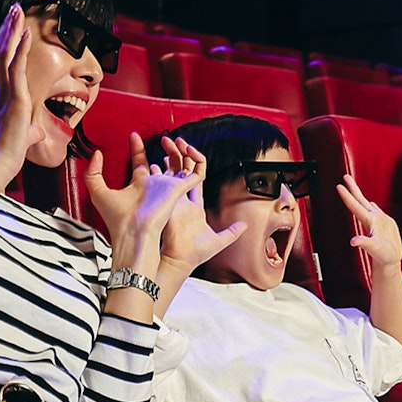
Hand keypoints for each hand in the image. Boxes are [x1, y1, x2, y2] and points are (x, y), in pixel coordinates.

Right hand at [0, 4, 45, 184]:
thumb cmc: (6, 153)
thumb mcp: (21, 136)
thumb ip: (29, 130)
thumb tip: (36, 132)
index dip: (0, 42)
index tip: (6, 27)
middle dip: (5, 27)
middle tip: (14, 8)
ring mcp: (2, 91)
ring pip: (4, 52)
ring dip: (11, 29)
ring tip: (18, 9)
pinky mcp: (14, 97)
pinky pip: (16, 66)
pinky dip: (21, 47)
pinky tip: (26, 32)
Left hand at [84, 133, 204, 267]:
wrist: (133, 231)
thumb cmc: (117, 218)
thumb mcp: (98, 191)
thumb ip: (93, 172)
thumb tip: (96, 154)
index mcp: (138, 186)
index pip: (140, 162)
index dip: (137, 148)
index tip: (133, 135)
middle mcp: (156, 186)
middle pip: (164, 162)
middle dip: (165, 148)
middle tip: (162, 135)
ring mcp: (169, 187)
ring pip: (182, 166)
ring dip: (182, 151)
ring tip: (177, 139)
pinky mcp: (180, 190)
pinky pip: (197, 173)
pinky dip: (198, 161)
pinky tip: (190, 150)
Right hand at [153, 136, 246, 277]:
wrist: (181, 261)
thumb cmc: (196, 253)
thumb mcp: (220, 240)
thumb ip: (232, 232)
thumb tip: (245, 225)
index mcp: (195, 206)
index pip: (196, 177)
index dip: (195, 163)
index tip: (193, 151)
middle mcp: (182, 200)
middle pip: (181, 171)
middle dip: (179, 154)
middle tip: (177, 141)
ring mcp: (172, 201)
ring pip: (170, 173)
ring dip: (169, 157)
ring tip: (167, 142)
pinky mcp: (166, 203)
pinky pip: (162, 183)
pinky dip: (158, 171)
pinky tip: (156, 160)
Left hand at [336, 174, 401, 267]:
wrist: (390, 261)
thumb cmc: (383, 256)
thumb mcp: (374, 249)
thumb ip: (364, 243)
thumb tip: (353, 241)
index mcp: (368, 222)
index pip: (355, 206)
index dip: (347, 196)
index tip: (339, 186)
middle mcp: (371, 219)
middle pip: (359, 200)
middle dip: (352, 188)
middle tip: (344, 176)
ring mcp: (378, 221)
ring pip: (367, 203)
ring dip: (359, 194)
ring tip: (353, 185)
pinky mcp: (385, 224)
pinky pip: (377, 210)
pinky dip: (372, 204)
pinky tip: (371, 203)